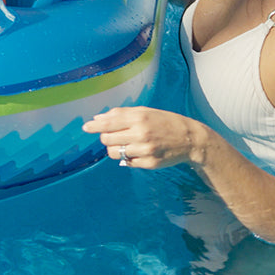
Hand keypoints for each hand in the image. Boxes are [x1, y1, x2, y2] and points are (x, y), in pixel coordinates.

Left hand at [82, 106, 205, 168]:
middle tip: (114, 135)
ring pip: (114, 153)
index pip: (108, 122)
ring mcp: (145, 150)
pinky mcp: (149, 163)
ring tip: (125, 144)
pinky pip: (127, 162)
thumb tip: (97, 119)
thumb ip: (121, 114)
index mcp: (139, 118)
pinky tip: (138, 151)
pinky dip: (128, 157)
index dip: (94, 126)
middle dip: (106, 137)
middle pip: (107, 139)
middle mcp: (141, 134)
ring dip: (115, 148)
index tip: (85, 127)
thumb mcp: (144, 111)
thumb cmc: (164, 122)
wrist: (189, 138)